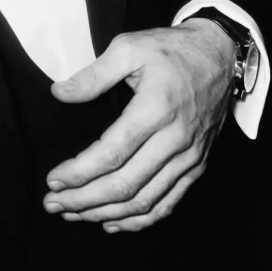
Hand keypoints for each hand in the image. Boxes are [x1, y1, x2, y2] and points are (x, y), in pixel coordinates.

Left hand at [42, 21, 235, 231]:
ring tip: (74, 215)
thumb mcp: (128, 48)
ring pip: (145, 200)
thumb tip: (59, 93)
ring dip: (106, 213)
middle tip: (53, 205)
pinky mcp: (197, 165)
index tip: (52, 180)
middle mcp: (175, 140)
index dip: (78, 172)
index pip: (111, 154)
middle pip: (125, 184)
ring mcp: (189, 157)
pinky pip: (168, 202)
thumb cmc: (171, 49)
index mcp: (154, 110)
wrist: (219, 55)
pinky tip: (113, 222)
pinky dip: (140, 219)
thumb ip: (93, 74)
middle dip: (84, 200)